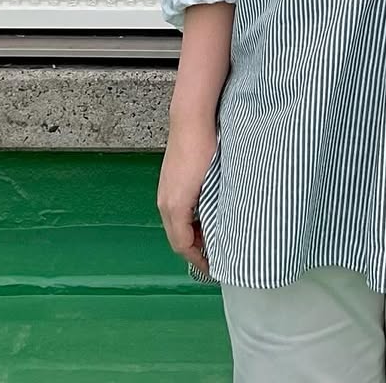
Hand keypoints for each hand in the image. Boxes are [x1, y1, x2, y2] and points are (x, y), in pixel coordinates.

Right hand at [157, 118, 217, 276]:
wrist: (191, 119)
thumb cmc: (202, 148)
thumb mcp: (207, 187)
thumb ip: (209, 213)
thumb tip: (217, 232)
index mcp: (173, 207)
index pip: (183, 246)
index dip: (199, 260)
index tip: (215, 267)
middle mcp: (165, 201)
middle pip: (179, 236)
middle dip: (198, 248)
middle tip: (219, 253)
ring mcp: (167, 190)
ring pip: (179, 222)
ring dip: (196, 232)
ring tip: (217, 234)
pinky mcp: (172, 179)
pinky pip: (179, 208)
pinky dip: (192, 217)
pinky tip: (209, 211)